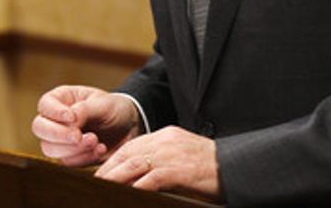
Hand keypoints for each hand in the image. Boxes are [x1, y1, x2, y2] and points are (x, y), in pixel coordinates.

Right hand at [32, 85, 141, 166]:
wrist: (130, 128)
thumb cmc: (115, 109)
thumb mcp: (104, 104)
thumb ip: (85, 110)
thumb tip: (69, 120)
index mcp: (62, 99)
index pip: (45, 105)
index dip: (54, 113)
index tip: (72, 118)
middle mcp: (56, 120)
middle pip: (40, 128)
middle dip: (58, 135)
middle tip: (78, 136)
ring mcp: (61, 140)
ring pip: (50, 149)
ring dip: (73, 148)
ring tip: (95, 141)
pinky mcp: (70, 156)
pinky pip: (67, 162)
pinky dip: (84, 158)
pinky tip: (100, 149)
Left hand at [94, 126, 220, 201]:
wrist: (237, 166)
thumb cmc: (211, 168)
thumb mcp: (183, 157)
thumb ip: (162, 161)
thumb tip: (139, 176)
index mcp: (166, 135)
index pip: (132, 146)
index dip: (113, 160)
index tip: (100, 172)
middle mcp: (166, 141)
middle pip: (127, 153)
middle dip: (107, 169)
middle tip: (93, 182)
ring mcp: (172, 154)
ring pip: (133, 164)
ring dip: (113, 178)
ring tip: (100, 188)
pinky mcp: (179, 170)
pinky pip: (151, 178)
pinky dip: (135, 187)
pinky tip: (125, 194)